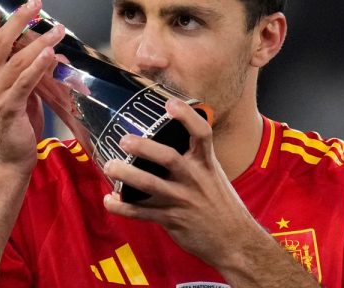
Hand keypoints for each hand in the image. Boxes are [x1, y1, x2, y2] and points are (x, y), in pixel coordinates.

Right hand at [0, 0, 64, 172]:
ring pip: (15, 59)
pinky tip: (49, 54)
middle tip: (35, 3)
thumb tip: (45, 50)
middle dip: (16, 19)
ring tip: (58, 28)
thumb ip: (26, 71)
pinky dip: (37, 66)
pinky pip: (24, 82)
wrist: (11, 161)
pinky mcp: (9, 109)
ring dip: (38, 41)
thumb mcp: (20, 93)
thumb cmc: (17, 127)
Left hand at [102, 98, 257, 268]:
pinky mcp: (171, 220)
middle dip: (145, 148)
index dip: (186, 116)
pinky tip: (109, 201)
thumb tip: (167, 138)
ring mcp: (182, 200)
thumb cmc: (221, 204)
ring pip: (150, 185)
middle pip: (169, 158)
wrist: (235, 241)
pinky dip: (122, 208)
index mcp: (206, 164)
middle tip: (124, 140)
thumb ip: (193, 158)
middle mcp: (194, 179)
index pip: (202, 134)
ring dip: (126, 175)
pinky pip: (142, 213)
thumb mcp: (213, 175)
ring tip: (110, 166)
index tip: (170, 103)